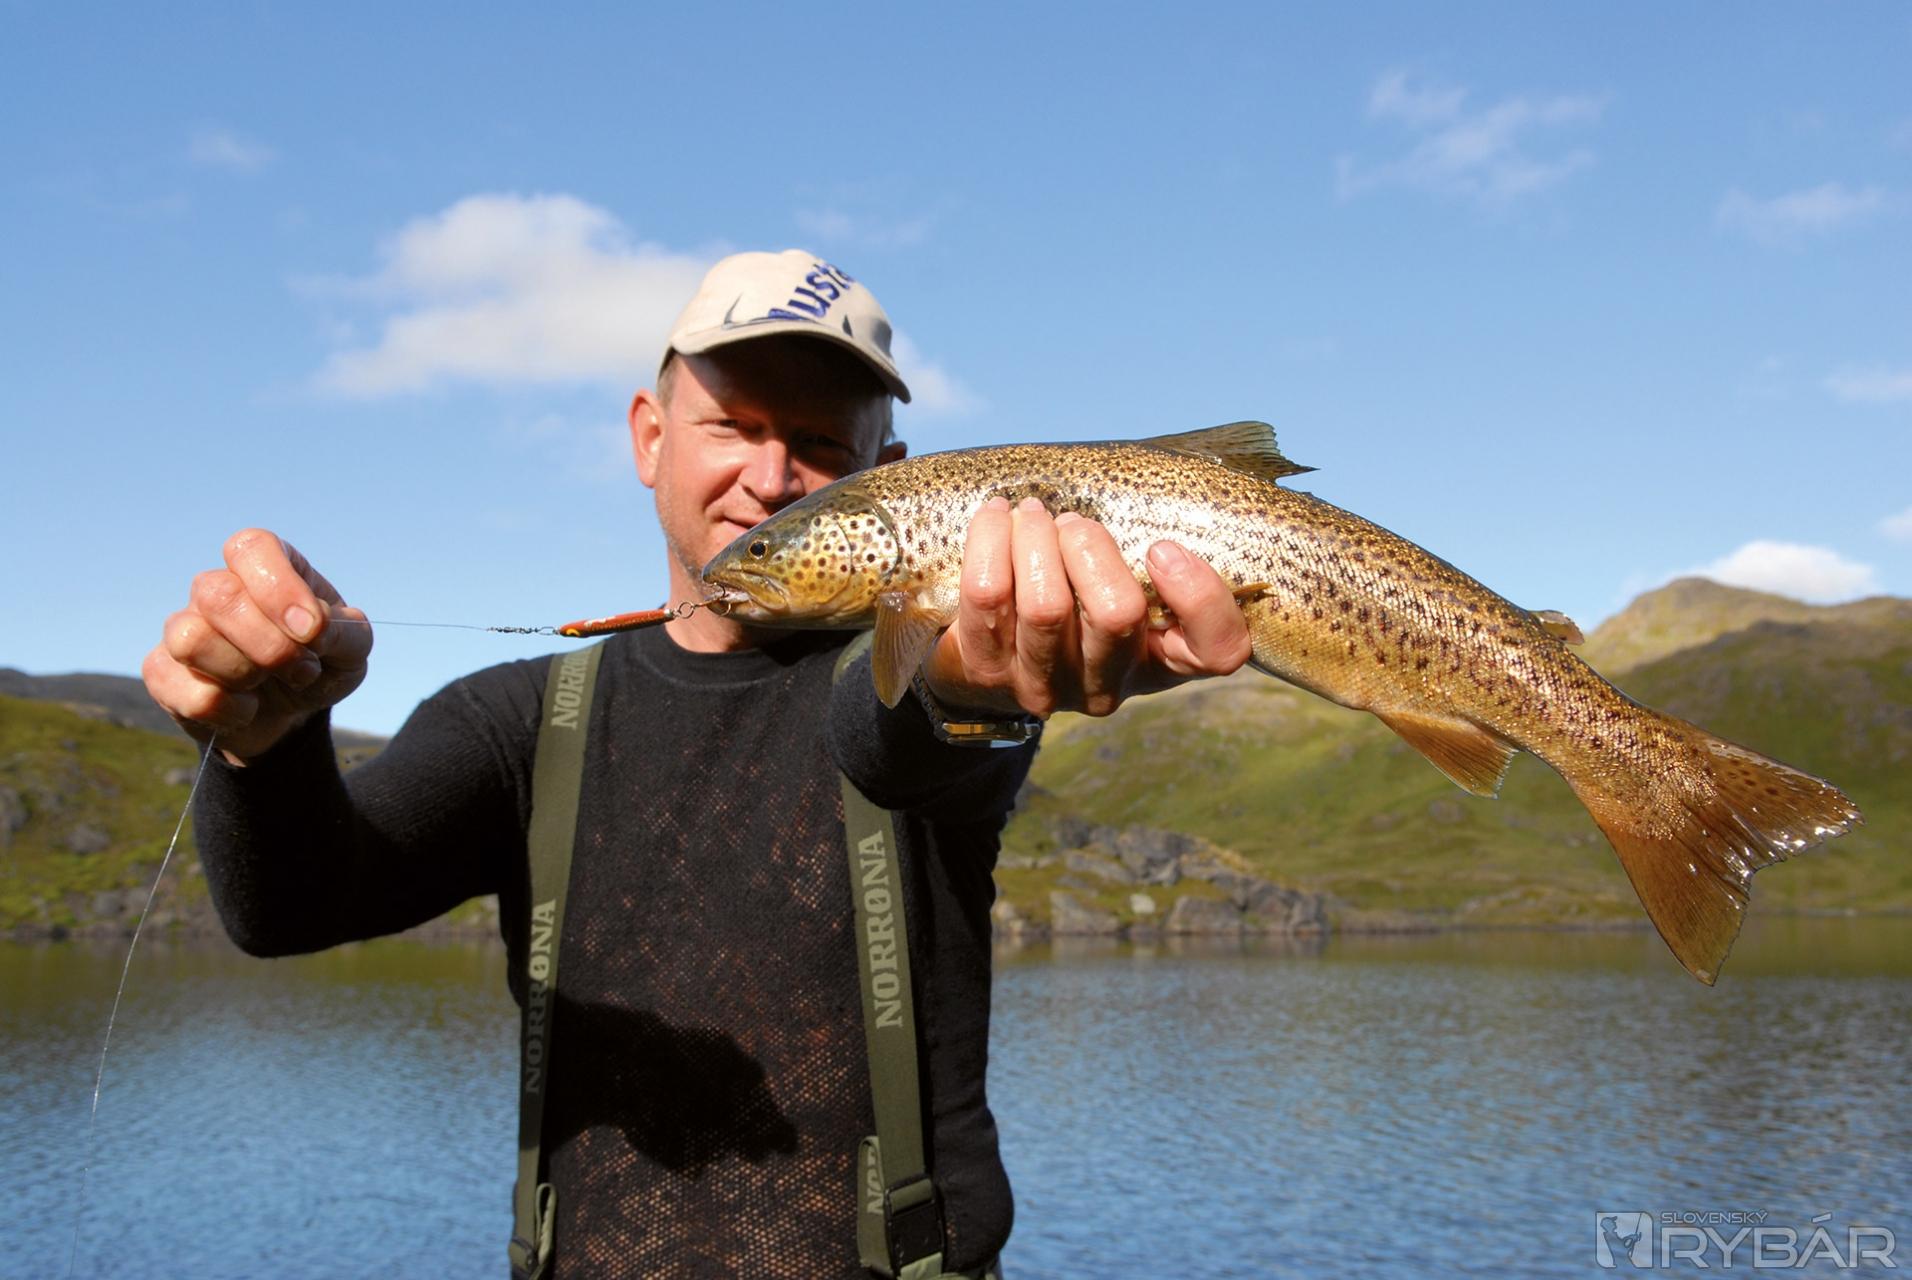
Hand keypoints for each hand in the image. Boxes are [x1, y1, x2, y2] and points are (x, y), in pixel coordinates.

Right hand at [141, 528, 372, 762]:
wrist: (292, 714)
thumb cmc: (320, 664)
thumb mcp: (352, 648)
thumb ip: (345, 630)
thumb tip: (312, 625)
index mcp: (265, 567)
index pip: (251, 548)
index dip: (278, 587)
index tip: (311, 630)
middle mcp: (216, 589)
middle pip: (217, 595)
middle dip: (270, 644)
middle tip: (302, 668)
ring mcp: (182, 628)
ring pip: (190, 639)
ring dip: (244, 674)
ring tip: (269, 682)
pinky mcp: (163, 673)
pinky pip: (188, 692)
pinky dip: (231, 710)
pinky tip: (247, 708)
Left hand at [921, 496, 1251, 719]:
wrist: (993, 662)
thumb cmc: (1077, 606)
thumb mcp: (1131, 590)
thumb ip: (1150, 558)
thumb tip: (1134, 491)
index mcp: (1163, 662)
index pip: (1219, 651)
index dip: (1200, 595)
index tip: (1161, 547)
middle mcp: (1109, 688)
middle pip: (1117, 613)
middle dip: (1089, 543)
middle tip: (1071, 522)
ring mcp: (1047, 687)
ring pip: (1044, 604)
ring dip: (1035, 536)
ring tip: (1031, 516)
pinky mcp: (987, 672)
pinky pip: (986, 593)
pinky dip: (990, 538)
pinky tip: (997, 520)